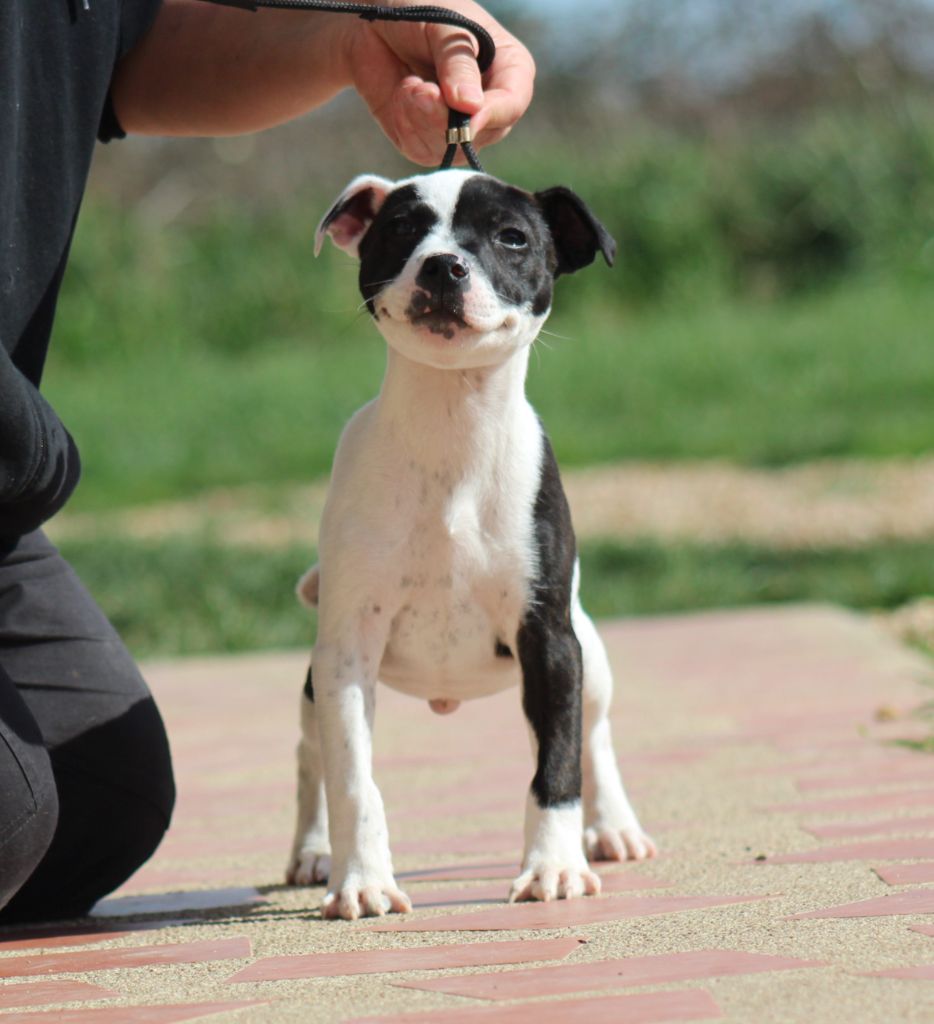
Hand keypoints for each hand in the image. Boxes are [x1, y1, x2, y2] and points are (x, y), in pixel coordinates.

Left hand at [346, 0, 534, 164]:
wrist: (373, 20)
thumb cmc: (417, 10)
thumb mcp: (441, 27)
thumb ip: (458, 63)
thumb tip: (471, 106)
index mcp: (508, 69)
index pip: (513, 104)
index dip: (493, 113)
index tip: (468, 114)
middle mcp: (489, 104)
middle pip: (483, 133)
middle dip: (445, 117)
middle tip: (420, 89)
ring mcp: (460, 127)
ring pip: (452, 149)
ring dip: (422, 120)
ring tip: (410, 85)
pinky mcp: (428, 140)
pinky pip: (423, 152)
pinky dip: (406, 126)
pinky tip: (401, 95)